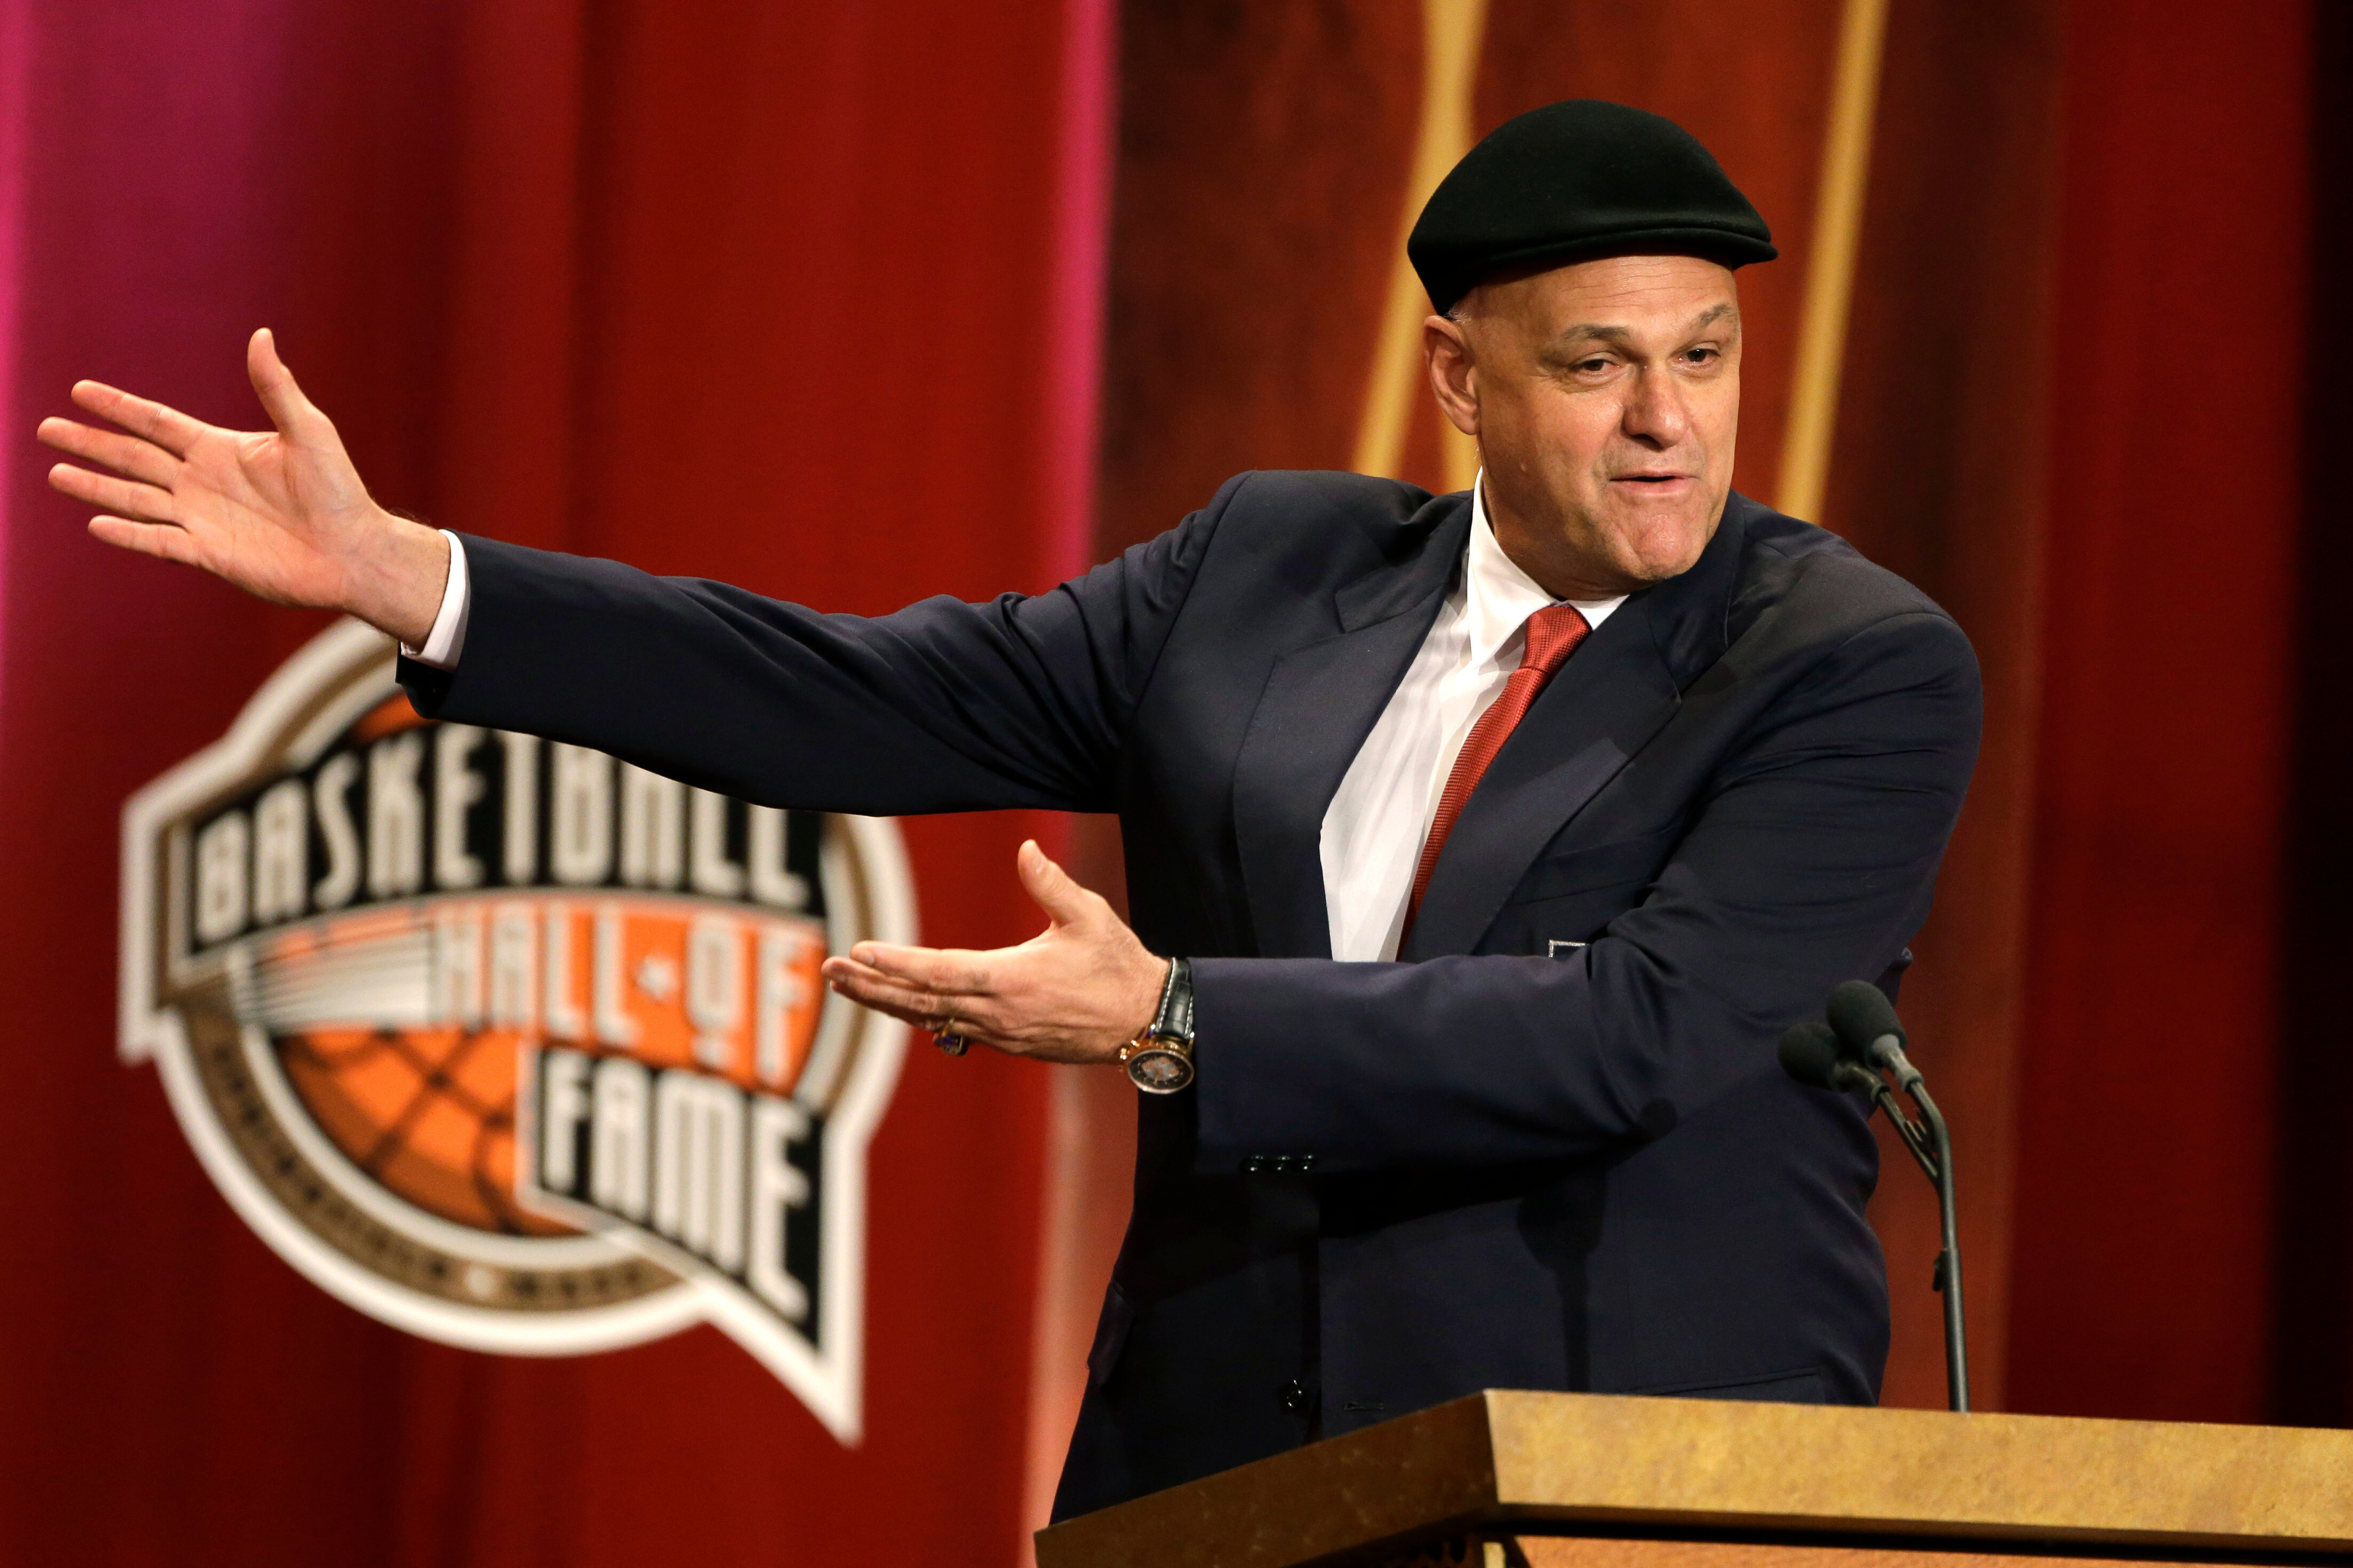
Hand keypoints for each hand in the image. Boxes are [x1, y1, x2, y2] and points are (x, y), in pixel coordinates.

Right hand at [38, 328, 448, 645]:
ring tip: (55, 473)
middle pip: (133, 457)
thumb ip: (276, 387)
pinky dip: (128, 533)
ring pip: (135, 498)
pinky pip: (159, 541)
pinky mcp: (210, 554)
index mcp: (220, 449)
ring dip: (96, 486)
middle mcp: (203, 482)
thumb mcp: (308, 431)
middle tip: (46, 429)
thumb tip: (261, 335)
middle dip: (91, 443)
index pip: (156, 422)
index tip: (79, 390)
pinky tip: (96, 522)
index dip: (119, 407)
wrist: (354, 550)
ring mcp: (202, 519)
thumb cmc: (339, 490)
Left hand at [821, 840, 1165, 1065]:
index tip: (857, 953)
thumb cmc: (1118, 965)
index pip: (938, 972)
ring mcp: (1001, 1033)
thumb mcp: (1089, 916)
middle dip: (870, 987)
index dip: (895, 964)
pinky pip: (952, 1028)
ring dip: (887, 1002)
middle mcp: (997, 1013)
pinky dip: (919, 1015)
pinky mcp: (1010, 1043)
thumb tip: (1024, 849)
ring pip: (930, 1018)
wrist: (1146, 1022)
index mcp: (1011, 980)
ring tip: (849, 986)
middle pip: (919, 1001)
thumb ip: (1050, 883)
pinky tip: (900, 1004)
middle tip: (829, 972)